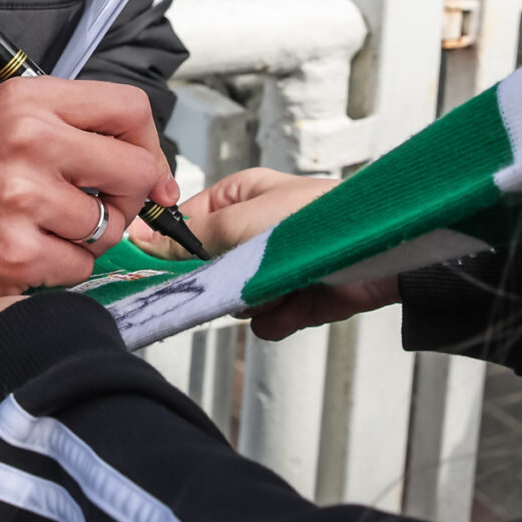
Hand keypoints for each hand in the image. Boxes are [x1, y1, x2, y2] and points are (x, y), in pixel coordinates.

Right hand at [0, 78, 177, 307]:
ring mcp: (24, 200)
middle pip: (135, 171)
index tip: (146, 170)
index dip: (149, 144)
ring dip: (89, 238)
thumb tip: (155, 172)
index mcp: (29, 101)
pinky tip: (29, 252)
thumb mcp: (6, 121)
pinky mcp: (19, 253)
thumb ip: (77, 130)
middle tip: (100, 206)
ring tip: (46, 228)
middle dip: (129, 198)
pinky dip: (63, 267)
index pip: (130, 108)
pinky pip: (81, 267)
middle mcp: (30, 142)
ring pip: (111, 227)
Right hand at [125, 169, 395, 339]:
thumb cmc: (313, 219)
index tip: (153, 270)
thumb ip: (189, 236)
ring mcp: (272, 269)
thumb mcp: (239, 222)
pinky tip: (298, 303)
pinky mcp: (294, 299)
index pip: (184, 226)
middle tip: (230, 277)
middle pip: (207, 271)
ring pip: (234, 301)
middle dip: (219, 281)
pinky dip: (280, 317)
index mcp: (236, 199)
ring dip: (253, 300)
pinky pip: (264, 323)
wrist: (379, 252)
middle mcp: (251, 233)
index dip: (168, 249)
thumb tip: (142, 234)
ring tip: (278, 284)